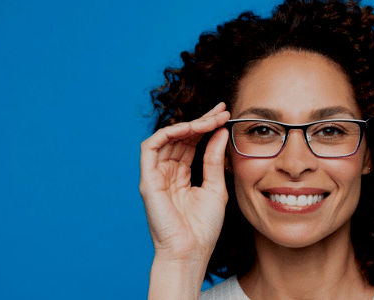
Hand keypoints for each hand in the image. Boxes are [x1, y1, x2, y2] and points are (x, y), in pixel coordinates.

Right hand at [140, 102, 230, 261]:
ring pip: (167, 138)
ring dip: (189, 124)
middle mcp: (166, 173)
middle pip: (181, 137)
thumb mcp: (215, 188)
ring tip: (211, 119)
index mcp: (181, 176)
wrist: (191, 252)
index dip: (207, 127)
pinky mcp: (147, 180)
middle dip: (201, 120)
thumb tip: (219, 132)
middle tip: (222, 110)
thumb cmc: (203, 228)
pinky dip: (168, 133)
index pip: (192, 143)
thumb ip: (214, 161)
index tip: (226, 115)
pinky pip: (150, 147)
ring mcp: (155, 175)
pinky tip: (189, 128)